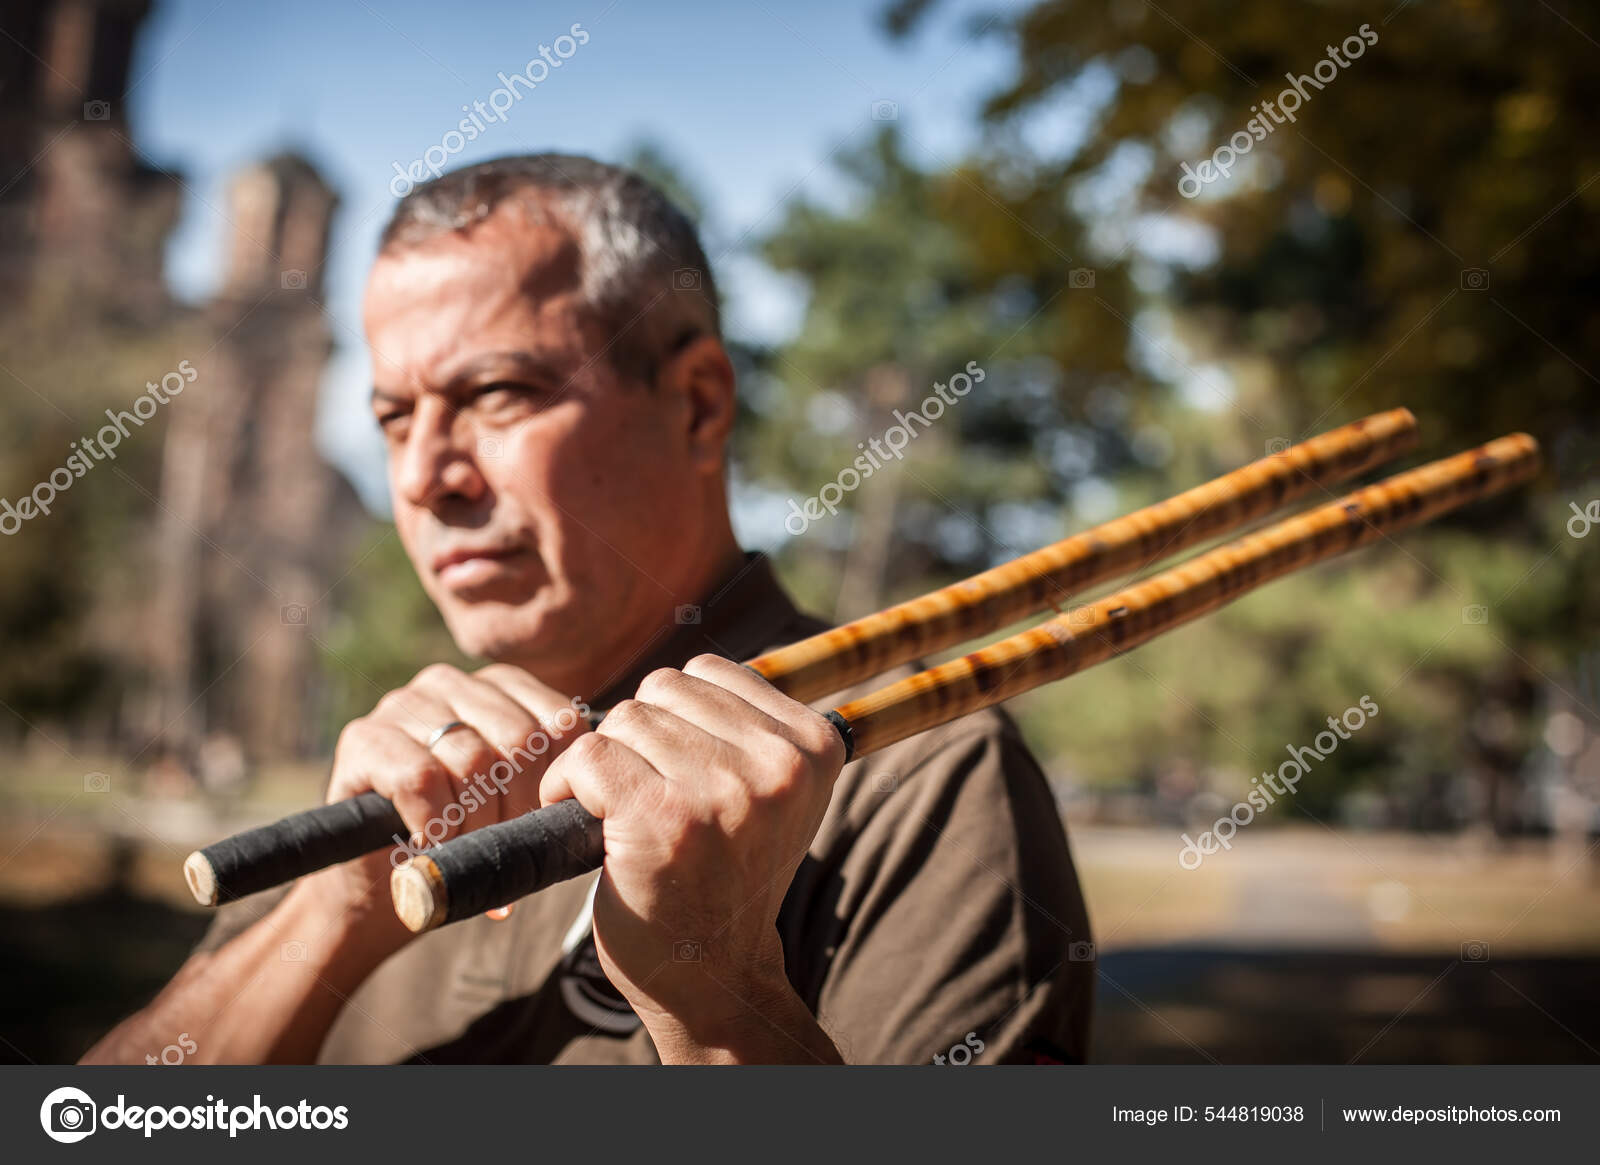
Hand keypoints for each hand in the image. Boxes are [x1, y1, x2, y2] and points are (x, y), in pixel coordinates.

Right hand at [303, 662, 588, 955]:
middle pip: (520, 738)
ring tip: (472, 856)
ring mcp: (404, 704)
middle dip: (523, 807)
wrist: (381, 882)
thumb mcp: (517, 804)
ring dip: (479, 823)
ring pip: (472, 758)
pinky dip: (436, 822)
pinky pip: (419, 777)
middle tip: (510, 850)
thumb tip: (605, 794)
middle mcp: (452, 683)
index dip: (562, 781)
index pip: (559, 721)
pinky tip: (434, 846)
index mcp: (501, 687)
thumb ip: (555, 782)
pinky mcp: (363, 737)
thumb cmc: (464, 840)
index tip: (547, 827)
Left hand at [537, 654, 846, 1059]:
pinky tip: (586, 823)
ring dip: (605, 763)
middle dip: (639, 737)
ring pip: (624, 719)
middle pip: (663, 688)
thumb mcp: (770, 795)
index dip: (676, 717)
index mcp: (813, 746)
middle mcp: (777, 765)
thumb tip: (693, 668)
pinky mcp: (661, 819)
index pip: (710, 670)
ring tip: (622, 815)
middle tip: (647, 796)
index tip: (681, 773)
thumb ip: (748, 729)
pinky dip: (567, 787)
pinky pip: (589, 756)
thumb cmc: (728, 876)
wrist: (715, 977)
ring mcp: (721, 792)